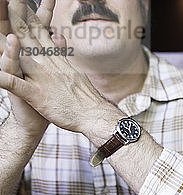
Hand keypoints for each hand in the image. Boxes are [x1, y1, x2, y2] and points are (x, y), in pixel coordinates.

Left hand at [0, 0, 111, 133]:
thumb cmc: (84, 97)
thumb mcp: (73, 69)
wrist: (93, 116)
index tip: (20, 1)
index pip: (39, 30)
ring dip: (4, 44)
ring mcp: (41, 77)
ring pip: (17, 56)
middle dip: (15, 15)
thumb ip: (61, 53)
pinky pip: (15, 85)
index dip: (28, 14)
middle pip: (26, 34)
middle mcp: (46, 63)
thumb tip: (58, 37)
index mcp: (53, 58)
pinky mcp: (36, 95)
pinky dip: (2, 78)